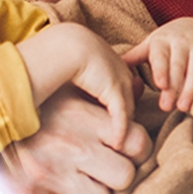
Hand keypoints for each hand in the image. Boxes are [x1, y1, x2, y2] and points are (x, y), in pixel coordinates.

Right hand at [6, 88, 147, 193]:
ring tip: (76, 185)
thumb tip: (141, 92)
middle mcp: (69, 143)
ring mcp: (49, 172)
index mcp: (80, 113)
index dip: (133, 151)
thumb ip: (101, 97)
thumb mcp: (64, 92)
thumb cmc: (28, 109)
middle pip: (125, 176)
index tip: (117, 151)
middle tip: (96, 171)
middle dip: (114, 177)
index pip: (138, 141)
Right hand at [20, 22, 136, 146]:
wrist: (65, 45)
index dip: (119, 111)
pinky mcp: (115, 90)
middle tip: (120, 141)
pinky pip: (121, 116)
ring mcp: (121, 82)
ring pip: (128, 112)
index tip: (110, 127)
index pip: (123, 94)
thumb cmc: (62, 57)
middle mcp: (122, 73)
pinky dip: (120, 130)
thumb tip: (69, 104)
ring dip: (124, 130)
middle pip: (130, 103)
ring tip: (119, 148)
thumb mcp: (77, 72)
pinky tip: (117, 144)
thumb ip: (81, 88)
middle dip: (126, 121)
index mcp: (114, 66)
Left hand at [123, 18, 192, 112]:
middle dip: (173, 87)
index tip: (160, 85)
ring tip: (184, 108)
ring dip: (191, 90)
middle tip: (166, 107)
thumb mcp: (151, 45)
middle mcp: (182, 43)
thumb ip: (134, 57)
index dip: (161, 70)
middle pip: (178, 67)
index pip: (161, 57)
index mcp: (162, 41)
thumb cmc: (168, 42)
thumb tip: (110, 70)